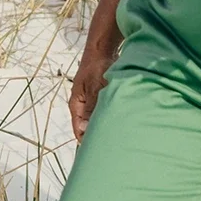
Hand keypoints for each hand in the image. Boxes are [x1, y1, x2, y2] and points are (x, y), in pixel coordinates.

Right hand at [68, 0, 124, 140]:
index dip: (87, 142)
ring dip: (106, 126)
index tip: (98, 153)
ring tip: (119, 138)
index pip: (79, 130)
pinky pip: (105, 111)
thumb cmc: (98, 66)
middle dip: (98, 136)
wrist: (103, 47)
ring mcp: (92, 100)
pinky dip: (112, 116)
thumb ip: (93, 108)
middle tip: (112, 148)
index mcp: (77, 104)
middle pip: (88, 127)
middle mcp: (83, 105)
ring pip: (98, 119)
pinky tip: (124, 122)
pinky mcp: (102, 96)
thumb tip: (85, 129)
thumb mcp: (96, 88)